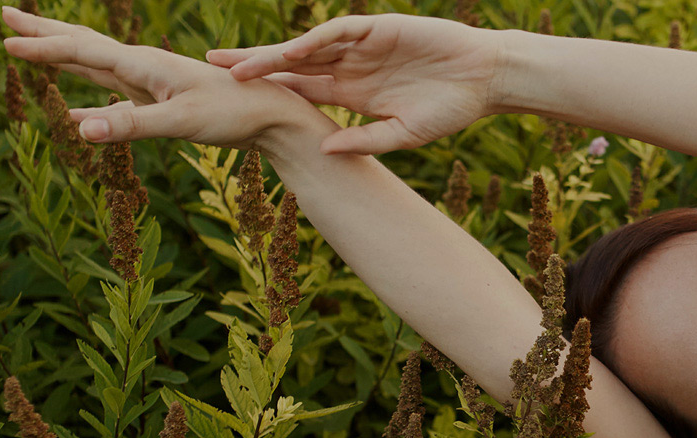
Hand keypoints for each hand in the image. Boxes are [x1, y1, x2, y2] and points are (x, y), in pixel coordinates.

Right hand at [1, 7, 318, 149]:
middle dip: (43, 32)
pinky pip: (115, 97)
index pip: (80, 50)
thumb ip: (130, 126)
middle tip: (5, 15)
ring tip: (33, 46)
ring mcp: (151, 82)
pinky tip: (80, 116)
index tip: (5, 41)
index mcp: (142, 65)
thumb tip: (81, 131)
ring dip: (62, 55)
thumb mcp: (179, 124)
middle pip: (82, 43)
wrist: (272, 115)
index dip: (42, 48)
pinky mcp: (162, 100)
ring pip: (96, 64)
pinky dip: (91, 102)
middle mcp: (143, 66)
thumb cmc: (231, 115)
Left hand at [206, 13, 505, 155]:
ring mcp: (361, 46)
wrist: (483, 80)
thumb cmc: (449, 110)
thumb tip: (323, 151)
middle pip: (292, 66)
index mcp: (352, 94)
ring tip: (238, 65)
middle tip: (213, 70)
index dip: (268, 96)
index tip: (233, 104)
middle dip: (255, 67)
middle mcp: (350, 67)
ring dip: (274, 56)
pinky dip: (315, 39)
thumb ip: (365, 141)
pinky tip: (291, 51)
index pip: (300, 93)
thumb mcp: (403, 135)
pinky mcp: (377, 28)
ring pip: (307, 47)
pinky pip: (339, 32)